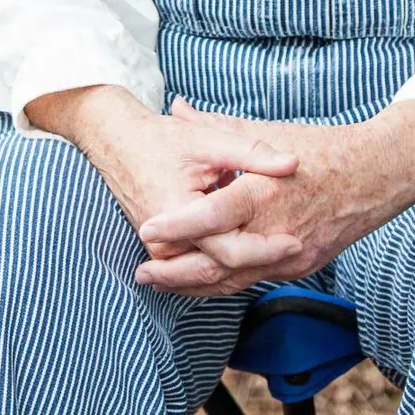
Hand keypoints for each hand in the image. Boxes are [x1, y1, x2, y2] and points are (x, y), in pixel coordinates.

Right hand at [25, 85, 298, 245]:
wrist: (116, 142)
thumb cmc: (161, 138)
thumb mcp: (209, 140)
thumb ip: (252, 153)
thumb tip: (293, 164)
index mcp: (178, 216)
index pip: (229, 249)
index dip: (264, 247)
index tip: (295, 240)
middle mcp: (166, 243)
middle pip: (221, 270)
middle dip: (260, 265)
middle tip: (298, 256)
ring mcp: (161, 252)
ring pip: (208, 276)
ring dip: (243, 272)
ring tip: (282, 266)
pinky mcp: (161, 251)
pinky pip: (196, 269)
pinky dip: (222, 269)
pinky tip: (251, 266)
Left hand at [134, 97, 414, 297]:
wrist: (374, 176)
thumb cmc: (318, 147)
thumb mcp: (266, 131)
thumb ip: (216, 125)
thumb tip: (177, 107)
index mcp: (266, 191)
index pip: (214, 216)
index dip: (178, 226)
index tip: (147, 229)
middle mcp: (277, 230)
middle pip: (219, 263)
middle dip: (178, 272)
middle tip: (143, 272)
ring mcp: (290, 255)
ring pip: (235, 281)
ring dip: (196, 285)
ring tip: (161, 282)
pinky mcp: (299, 266)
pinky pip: (254, 281)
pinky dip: (225, 283)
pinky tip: (201, 282)